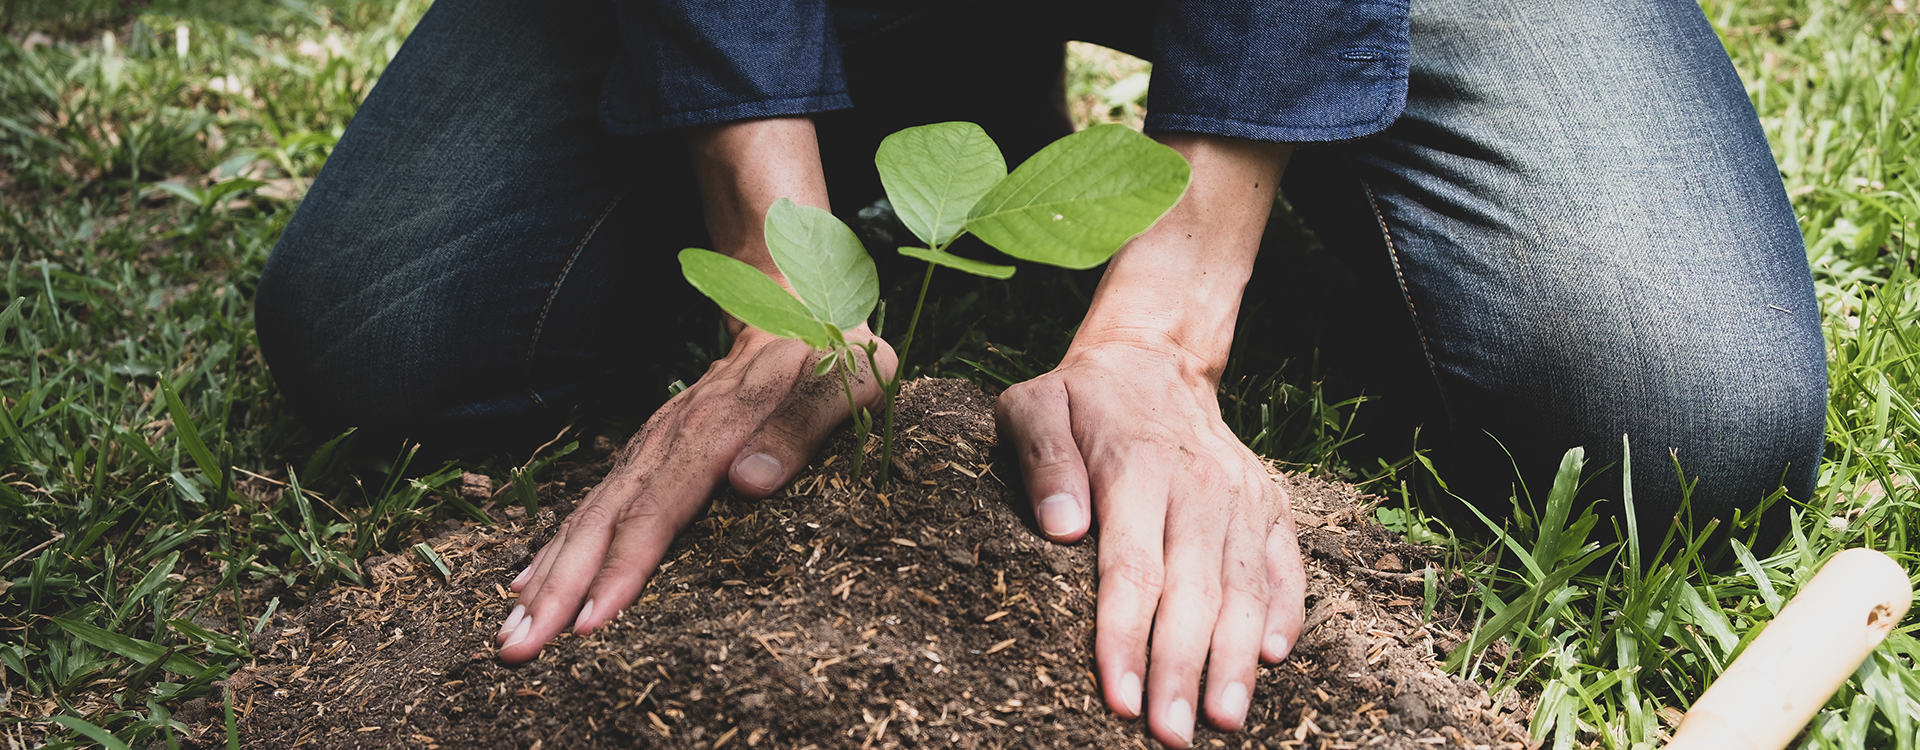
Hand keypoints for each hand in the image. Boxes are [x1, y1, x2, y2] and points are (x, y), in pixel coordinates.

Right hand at [495, 324, 895, 662]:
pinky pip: (595, 505)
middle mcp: (672, 437)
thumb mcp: (848, 380)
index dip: (625, 566)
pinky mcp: (649, 452)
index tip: (593, 620)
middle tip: (519, 649)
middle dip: (561, 588)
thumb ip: (804, 426)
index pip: (662, 506)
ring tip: (510, 637)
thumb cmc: (833, 355)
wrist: (793, 305)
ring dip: (548, 577)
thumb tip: (750, 482)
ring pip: (590, 516)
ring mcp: (654, 443)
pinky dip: (557, 547)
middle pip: (607, 520)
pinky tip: (525, 587)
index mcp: (721, 424)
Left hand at [998, 333, 1304, 747]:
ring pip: (1244, 591)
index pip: (1133, 568)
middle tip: (1170, 735)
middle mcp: (1200, 487)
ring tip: (1223, 720)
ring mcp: (1242, 499)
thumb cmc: (1082, 399)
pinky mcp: (1270, 507)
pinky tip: (1272, 660)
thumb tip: (1060, 527)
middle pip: (1194, 594)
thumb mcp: (1036, 406)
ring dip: (1236, 661)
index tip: (1121, 696)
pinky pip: (1286, 568)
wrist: (1154, 361)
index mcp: (1138, 468)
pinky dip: (1286, 613)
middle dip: (1182, 670)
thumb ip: (1042, 458)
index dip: (1126, 637)